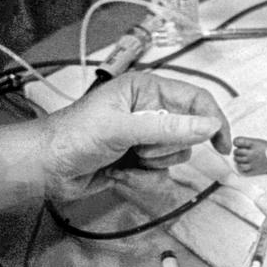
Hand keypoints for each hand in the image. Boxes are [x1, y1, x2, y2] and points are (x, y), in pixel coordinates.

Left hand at [41, 72, 230, 200]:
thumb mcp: (124, 128)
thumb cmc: (73, 137)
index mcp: (146, 89)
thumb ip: (169, 127)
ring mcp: (145, 136)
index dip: (212, 120)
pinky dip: (143, 177)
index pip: (196, 99)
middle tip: (140, 149)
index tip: (221, 145)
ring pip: (177, 155)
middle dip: (167, 147)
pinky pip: (161, 173)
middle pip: (188, 131)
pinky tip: (119, 171)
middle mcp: (149, 110)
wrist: (44, 168)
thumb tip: (209, 126)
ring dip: (153, 164)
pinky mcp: (139, 159)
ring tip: (126, 159)